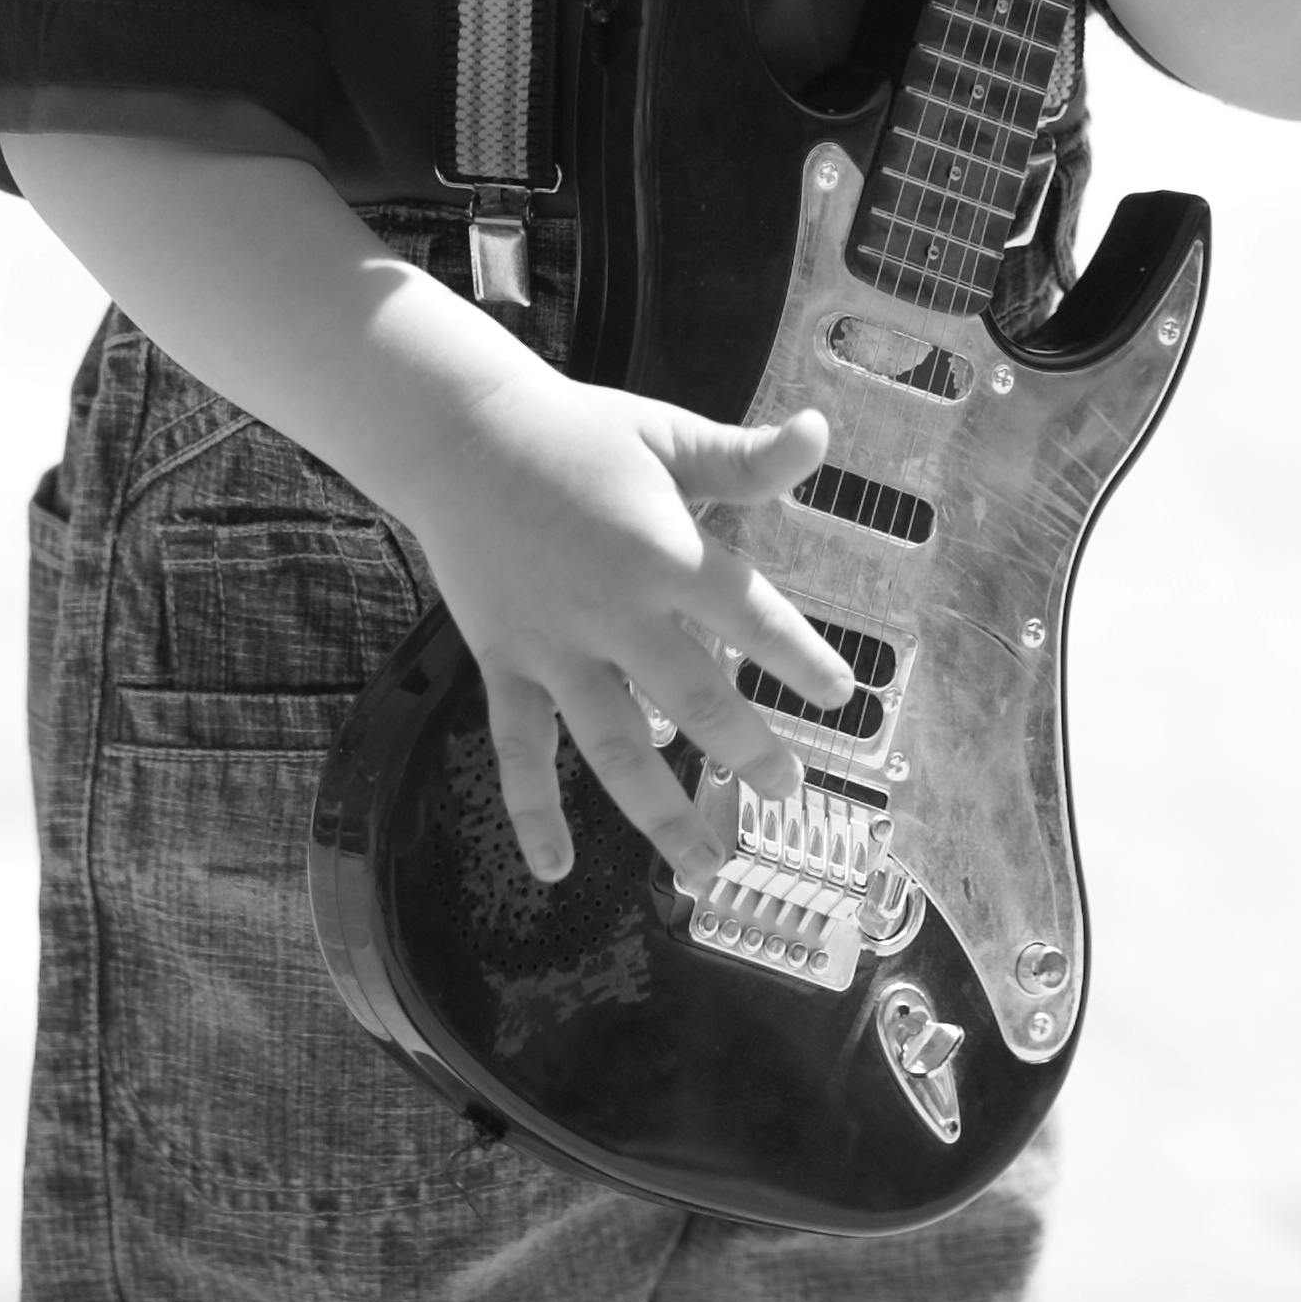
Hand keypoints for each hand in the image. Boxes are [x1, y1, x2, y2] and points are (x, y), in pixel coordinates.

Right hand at [401, 360, 849, 887]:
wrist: (457, 433)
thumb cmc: (576, 433)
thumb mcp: (666, 433)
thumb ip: (743, 456)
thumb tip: (819, 432)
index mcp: (662, 550)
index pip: (748, 615)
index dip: (800, 657)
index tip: (842, 697)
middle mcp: (613, 609)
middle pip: (693, 696)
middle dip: (747, 750)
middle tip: (787, 790)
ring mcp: (554, 646)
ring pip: (614, 745)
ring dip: (661, 811)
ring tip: (705, 865)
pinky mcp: (504, 664)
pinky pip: (519, 750)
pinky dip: (532, 811)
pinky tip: (554, 870)